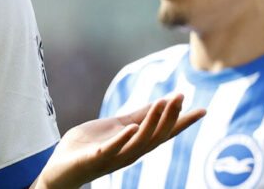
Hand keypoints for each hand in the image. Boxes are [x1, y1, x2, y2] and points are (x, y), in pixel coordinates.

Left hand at [35, 93, 204, 188]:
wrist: (61, 165)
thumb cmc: (88, 146)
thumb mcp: (116, 126)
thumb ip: (136, 117)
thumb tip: (160, 103)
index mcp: (135, 144)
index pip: (164, 133)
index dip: (182, 122)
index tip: (202, 110)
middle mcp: (130, 153)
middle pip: (156, 136)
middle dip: (169, 117)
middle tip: (180, 97)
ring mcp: (114, 157)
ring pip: (139, 142)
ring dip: (151, 123)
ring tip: (161, 103)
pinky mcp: (96, 158)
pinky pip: (112, 149)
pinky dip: (123, 139)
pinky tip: (131, 127)